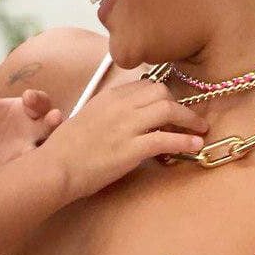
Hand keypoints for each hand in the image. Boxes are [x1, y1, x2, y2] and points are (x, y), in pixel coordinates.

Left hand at [0, 64, 63, 181]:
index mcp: (27, 111)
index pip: (41, 102)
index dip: (38, 99)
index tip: (28, 96)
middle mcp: (33, 130)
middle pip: (52, 125)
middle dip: (54, 121)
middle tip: (54, 117)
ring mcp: (27, 150)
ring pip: (46, 148)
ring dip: (49, 147)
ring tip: (42, 144)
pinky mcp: (16, 168)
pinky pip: (28, 169)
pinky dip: (29, 167)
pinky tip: (25, 166)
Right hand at [42, 80, 209, 200]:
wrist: (55, 168)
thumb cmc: (65, 149)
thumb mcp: (86, 119)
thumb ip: (108, 114)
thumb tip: (127, 120)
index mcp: (108, 97)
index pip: (144, 85)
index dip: (163, 96)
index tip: (171, 108)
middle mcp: (119, 106)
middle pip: (161, 92)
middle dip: (179, 104)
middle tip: (187, 119)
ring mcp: (126, 126)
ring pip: (168, 109)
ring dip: (189, 119)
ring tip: (199, 129)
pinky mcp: (131, 149)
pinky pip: (165, 139)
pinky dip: (185, 140)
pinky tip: (195, 145)